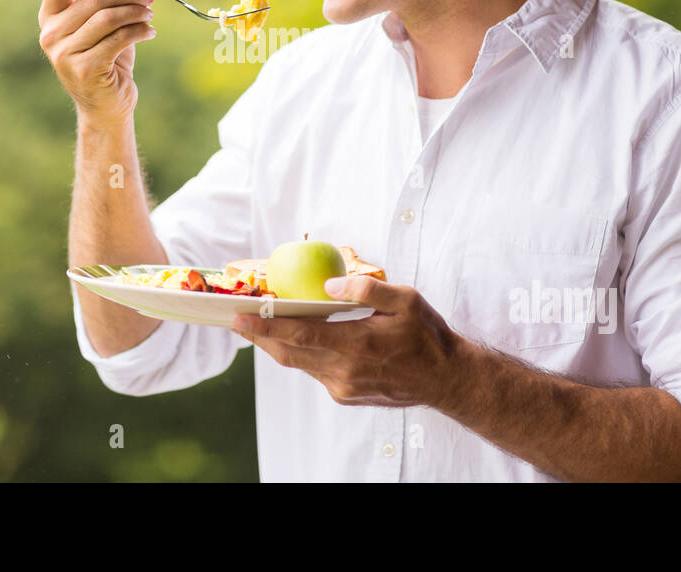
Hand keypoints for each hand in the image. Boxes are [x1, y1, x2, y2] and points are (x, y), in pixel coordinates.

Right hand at [38, 0, 156, 123]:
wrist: (107, 105)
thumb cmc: (104, 56)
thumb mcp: (99, 17)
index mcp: (49, 17)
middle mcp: (50, 35)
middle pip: (92, 0)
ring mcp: (64, 55)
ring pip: (107, 19)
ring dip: (136, 13)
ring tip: (150, 15)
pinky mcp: (85, 70)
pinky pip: (118, 40)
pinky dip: (140, 31)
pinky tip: (150, 32)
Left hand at [232, 275, 463, 408]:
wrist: (445, 379)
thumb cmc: (426, 335)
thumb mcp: (405, 300)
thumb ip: (365, 290)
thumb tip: (328, 286)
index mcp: (357, 345)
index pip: (300, 334)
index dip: (266, 325)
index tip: (239, 316)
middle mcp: (345, 371)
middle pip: (288, 353)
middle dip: (259, 335)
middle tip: (236, 316)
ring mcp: (343, 387)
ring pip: (299, 363)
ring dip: (276, 344)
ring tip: (258, 323)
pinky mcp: (345, 395)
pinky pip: (314, 371)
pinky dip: (300, 353)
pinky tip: (295, 338)